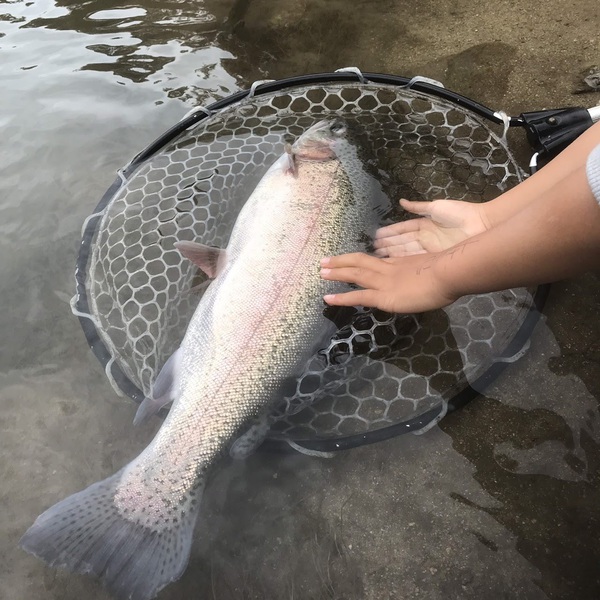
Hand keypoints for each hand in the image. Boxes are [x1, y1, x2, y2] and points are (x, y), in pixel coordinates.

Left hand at [320, 252, 457, 312]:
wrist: (449, 274)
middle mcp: (389, 269)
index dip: (360, 259)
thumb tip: (430, 280)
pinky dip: (342, 297)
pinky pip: (358, 296)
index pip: (375, 260)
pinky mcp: (383, 297)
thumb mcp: (435, 269)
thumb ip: (428, 274)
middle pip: (360, 261)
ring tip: (321, 272)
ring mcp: (384, 281)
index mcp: (401, 263)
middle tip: (325, 261)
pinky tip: (328, 298)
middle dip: (342, 261)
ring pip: (355, 274)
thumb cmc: (450, 273)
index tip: (349, 259)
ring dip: (337, 273)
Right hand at [374, 199, 489, 256]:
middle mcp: (425, 238)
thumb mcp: (436, 207)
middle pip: (403, 242)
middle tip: (373, 249)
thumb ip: (418, 207)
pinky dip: (405, 261)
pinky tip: (393, 262)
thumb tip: (401, 202)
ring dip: (393, 254)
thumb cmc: (460, 214)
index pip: (403, 229)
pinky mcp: (436, 258)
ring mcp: (430, 249)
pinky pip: (417, 259)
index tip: (377, 236)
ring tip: (378, 256)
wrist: (482, 225)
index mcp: (425, 225)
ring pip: (407, 252)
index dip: (390, 232)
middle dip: (388, 245)